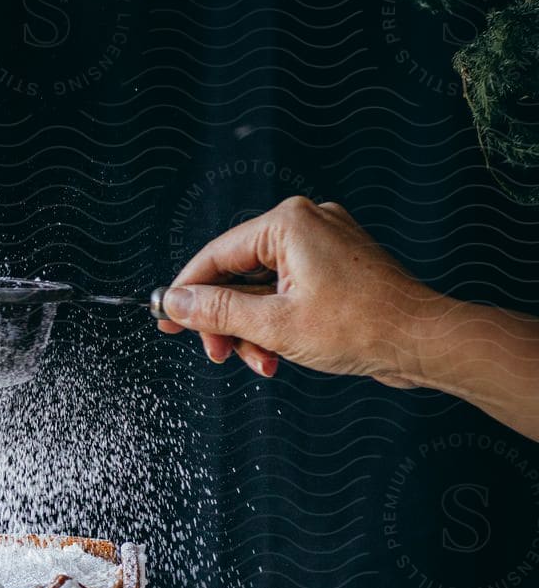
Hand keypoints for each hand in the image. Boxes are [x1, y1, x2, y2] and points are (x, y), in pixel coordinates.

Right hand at [157, 196, 441, 385]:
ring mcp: (324, 244)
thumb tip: (176, 304)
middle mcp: (306, 224)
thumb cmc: (360, 327)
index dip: (187, 292)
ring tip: (262, 363)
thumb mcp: (274, 325)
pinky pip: (288, 291)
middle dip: (227, 320)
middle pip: (238, 273)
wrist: (421, 340)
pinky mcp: (337, 266)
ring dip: (254, 330)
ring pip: (262, 288)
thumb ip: (218, 312)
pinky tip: (280, 354)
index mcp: (288, 224)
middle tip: (216, 353)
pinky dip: (278, 323)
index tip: (165, 318)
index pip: (216, 255)